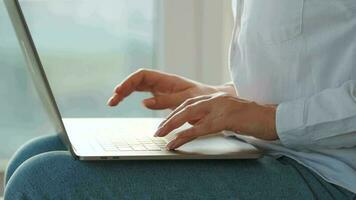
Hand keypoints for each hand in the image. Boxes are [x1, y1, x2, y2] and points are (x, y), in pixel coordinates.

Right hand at [108, 68, 235, 109]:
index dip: (130, 82)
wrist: (214, 101)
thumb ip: (165, 101)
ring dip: (125, 92)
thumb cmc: (203, 98)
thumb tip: (144, 102)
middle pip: (137, 80)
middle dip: (123, 88)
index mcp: (167, 80)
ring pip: (138, 86)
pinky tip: (124, 102)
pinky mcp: (162, 97)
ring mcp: (161, 89)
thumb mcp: (186, 100)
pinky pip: (143, 94)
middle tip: (112, 100)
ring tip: (113, 102)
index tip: (120, 92)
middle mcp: (162, 82)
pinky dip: (132, 97)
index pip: (143, 75)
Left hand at [154, 93, 277, 149]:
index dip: (176, 112)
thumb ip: (214, 117)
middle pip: (186, 106)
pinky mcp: (226, 118)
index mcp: (217, 97)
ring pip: (190, 115)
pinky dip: (186, 135)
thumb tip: (196, 126)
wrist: (275, 118)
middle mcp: (217, 98)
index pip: (190, 102)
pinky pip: (201, 128)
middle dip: (169, 119)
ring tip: (162, 136)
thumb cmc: (253, 119)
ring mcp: (221, 107)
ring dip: (172, 126)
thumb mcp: (230, 115)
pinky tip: (177, 142)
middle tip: (158, 131)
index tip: (165, 122)